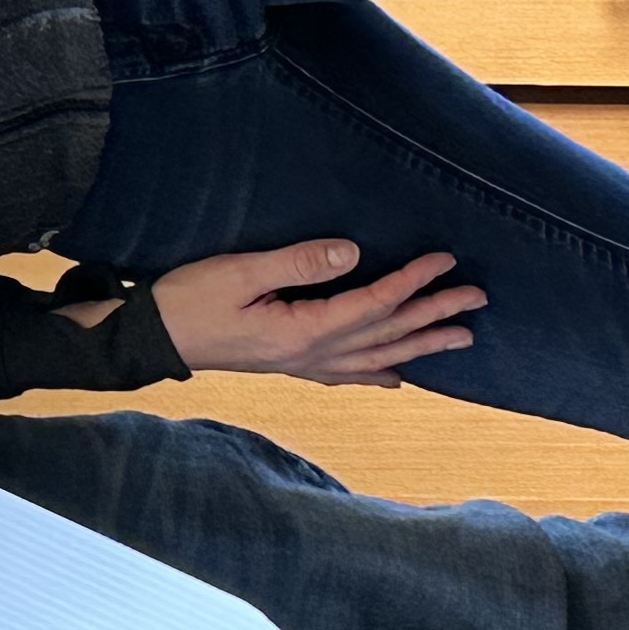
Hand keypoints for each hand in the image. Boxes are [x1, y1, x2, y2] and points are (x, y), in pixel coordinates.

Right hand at [119, 241, 482, 381]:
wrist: (152, 338)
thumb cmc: (189, 301)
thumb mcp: (240, 273)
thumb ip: (298, 263)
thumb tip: (351, 253)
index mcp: (303, 332)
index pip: (373, 303)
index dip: (412, 281)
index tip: (445, 260)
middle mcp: (311, 355)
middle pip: (386, 334)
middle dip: (434, 316)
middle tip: (476, 299)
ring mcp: (302, 365)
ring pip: (376, 358)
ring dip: (420, 346)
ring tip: (459, 338)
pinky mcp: (291, 364)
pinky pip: (348, 373)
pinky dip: (378, 373)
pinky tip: (397, 376)